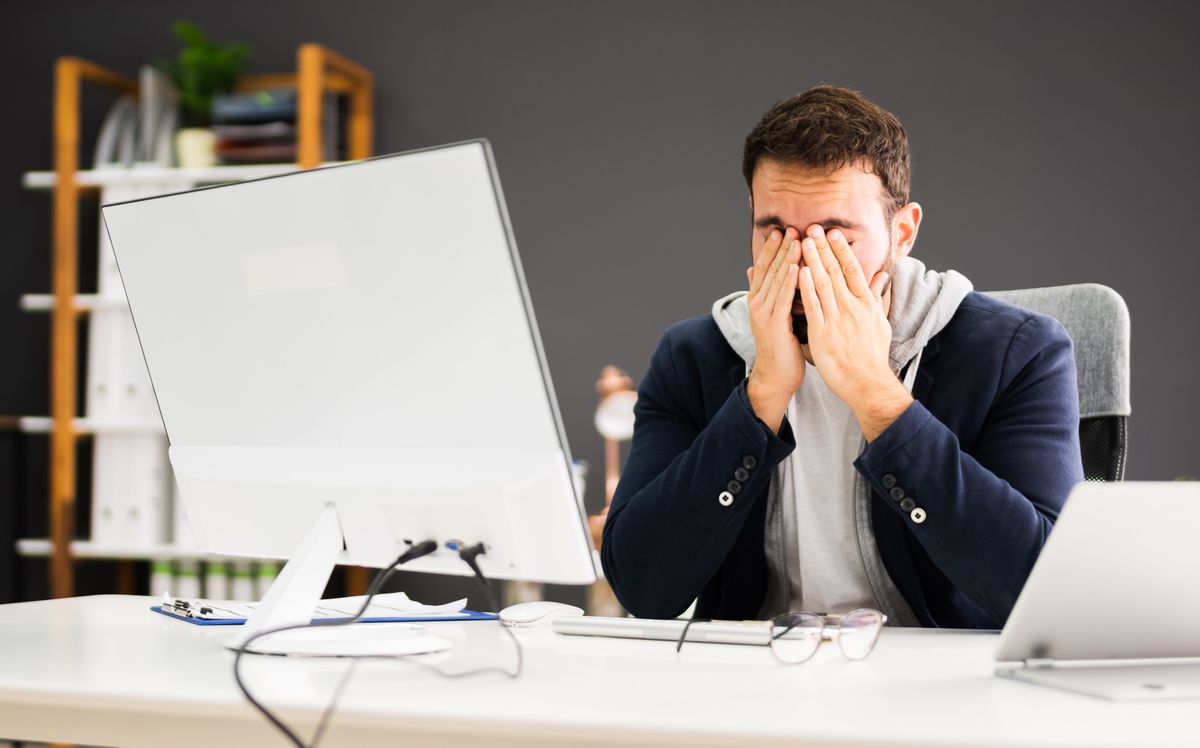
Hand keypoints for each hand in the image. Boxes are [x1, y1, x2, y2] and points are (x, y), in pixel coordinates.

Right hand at [745, 227, 802, 431]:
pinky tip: (796, 267)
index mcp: (758, 300)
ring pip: (776, 280)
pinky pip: (783, 298)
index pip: (765, 268)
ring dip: (786, 258)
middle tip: (792, 227)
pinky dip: (789, 281)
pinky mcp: (773, 324)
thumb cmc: (781, 346)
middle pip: (769, 269)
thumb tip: (752, 270)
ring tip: (796, 240)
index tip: (784, 230)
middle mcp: (757, 304)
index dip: (774, 249)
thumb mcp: (774, 314)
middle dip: (781, 248)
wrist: (776, 375)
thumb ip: (768, 292)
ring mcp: (763, 313)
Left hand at [797, 226, 911, 440]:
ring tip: (803, 242)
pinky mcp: (823, 333)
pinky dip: (805, 287)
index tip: (832, 233)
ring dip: (812, 260)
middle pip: (836, 271)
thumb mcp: (880, 322)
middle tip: (812, 228)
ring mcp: (838, 319)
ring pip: (823, 284)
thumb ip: (877, 297)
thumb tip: (882, 276)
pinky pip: (813, 306)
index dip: (841, 250)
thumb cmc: (873, 355)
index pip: (852, 270)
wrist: (867, 382)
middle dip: (823, 248)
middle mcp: (853, 307)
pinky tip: (798, 271)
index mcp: (866, 303)